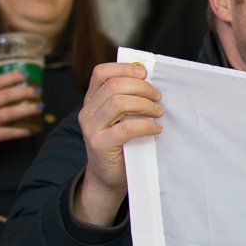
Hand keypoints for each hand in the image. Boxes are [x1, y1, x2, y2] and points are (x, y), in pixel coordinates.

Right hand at [0, 70, 41, 146]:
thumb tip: (21, 75)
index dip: (11, 77)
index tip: (26, 75)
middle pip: (4, 96)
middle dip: (23, 92)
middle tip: (38, 91)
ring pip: (7, 114)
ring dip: (26, 109)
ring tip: (40, 107)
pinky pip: (8, 132)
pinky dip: (22, 131)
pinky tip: (33, 129)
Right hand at [74, 62, 163, 226]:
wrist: (107, 176)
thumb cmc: (121, 143)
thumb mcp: (121, 117)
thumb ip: (128, 99)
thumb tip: (151, 79)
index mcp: (92, 100)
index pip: (101, 72)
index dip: (125, 68)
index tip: (145, 74)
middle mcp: (87, 111)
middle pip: (114, 85)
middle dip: (142, 88)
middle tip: (158, 97)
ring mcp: (91, 128)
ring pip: (119, 102)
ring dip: (145, 105)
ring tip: (158, 112)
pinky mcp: (100, 145)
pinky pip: (126, 127)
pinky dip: (146, 125)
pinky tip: (156, 128)